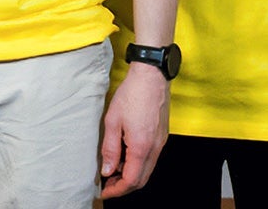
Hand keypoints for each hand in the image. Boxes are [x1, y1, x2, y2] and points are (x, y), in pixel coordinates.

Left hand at [99, 63, 169, 197]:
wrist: (151, 76)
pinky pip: (151, 158)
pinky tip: (125, 156)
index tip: (105, 191)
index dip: (117, 190)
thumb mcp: (112, 121)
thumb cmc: (131, 94)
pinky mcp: (162, 136)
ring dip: (131, 175)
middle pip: (142, 179)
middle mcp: (155, 148)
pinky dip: (138, 164)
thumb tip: (107, 171)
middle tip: (107, 184)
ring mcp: (160, 142)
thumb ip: (110, 149)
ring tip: (113, 171)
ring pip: (147, 170)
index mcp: (142, 147)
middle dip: (124, 186)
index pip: (131, 180)